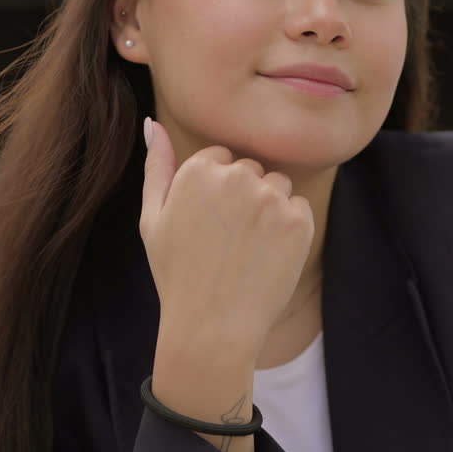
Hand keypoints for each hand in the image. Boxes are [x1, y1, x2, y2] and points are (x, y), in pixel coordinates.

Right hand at [140, 117, 314, 351]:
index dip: (217, 192)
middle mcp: (237, 176)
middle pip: (252, 170)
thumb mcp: (152, 220)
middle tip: (228, 240)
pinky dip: (291, 228)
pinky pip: (300, 208)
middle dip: (245, 197)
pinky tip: (269, 256)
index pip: (222, 159)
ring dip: (270, 209)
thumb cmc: (177, 276)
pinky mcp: (299, 219)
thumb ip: (156, 167)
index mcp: (199, 171)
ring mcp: (271, 197)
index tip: (211, 223)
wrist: (213, 327)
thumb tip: (152, 124)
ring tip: (249, 249)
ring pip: (279, 186)